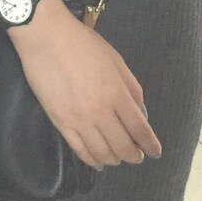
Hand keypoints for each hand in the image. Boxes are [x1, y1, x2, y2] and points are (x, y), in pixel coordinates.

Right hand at [8, 0, 161, 170]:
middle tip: (138, 157)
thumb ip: (131, 87)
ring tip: (118, 159)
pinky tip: (97, 162)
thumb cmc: (83, 44)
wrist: (46, 38)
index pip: (139, 128)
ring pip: (101, 152)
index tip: (155, 152)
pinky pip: (79, 149)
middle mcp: (100, 112)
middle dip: (134, 156)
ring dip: (114, 159)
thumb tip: (140, 111)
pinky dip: (91, 159)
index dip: (150, 144)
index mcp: (117, 94)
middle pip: (122, 145)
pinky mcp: (60, 122)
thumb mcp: (116, 60)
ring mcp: (79, 120)